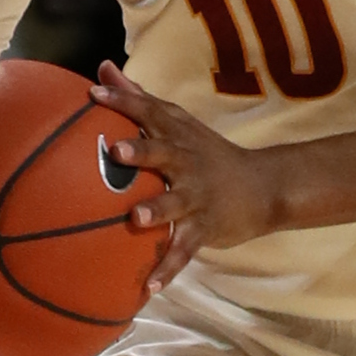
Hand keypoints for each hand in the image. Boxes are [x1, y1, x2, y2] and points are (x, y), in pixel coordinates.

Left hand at [93, 59, 252, 288]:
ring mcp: (197, 197)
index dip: (123, 101)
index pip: (149, 112)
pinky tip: (148, 288)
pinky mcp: (205, 227)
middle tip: (116, 151)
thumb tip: (104, 67)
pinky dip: (168, 269)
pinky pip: (184, 250)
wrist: (264, 187)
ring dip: (156, 211)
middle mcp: (187, 162)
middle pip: (163, 154)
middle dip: (141, 152)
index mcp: (177, 135)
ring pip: (175, 204)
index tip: (92, 93)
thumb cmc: (206, 153)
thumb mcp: (178, 122)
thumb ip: (138, 98)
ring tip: (135, 219)